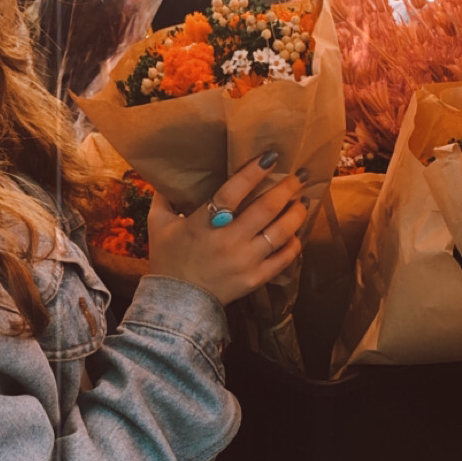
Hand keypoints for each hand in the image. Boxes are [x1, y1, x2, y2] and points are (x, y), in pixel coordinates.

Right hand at [146, 154, 307, 306]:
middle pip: (265, 208)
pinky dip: (293, 244)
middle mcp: (228, 241)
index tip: (271, 157)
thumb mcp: (158, 226)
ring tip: (303, 200)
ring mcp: (245, 261)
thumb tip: (166, 177)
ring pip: (280, 232)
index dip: (253, 172)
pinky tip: (296, 233)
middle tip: (300, 174)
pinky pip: (282, 259)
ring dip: (296, 213)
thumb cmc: (167, 260)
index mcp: (204, 224)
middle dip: (287, 187)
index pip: (233, 192)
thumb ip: (163, 199)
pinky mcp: (254, 279)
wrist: (176, 303)